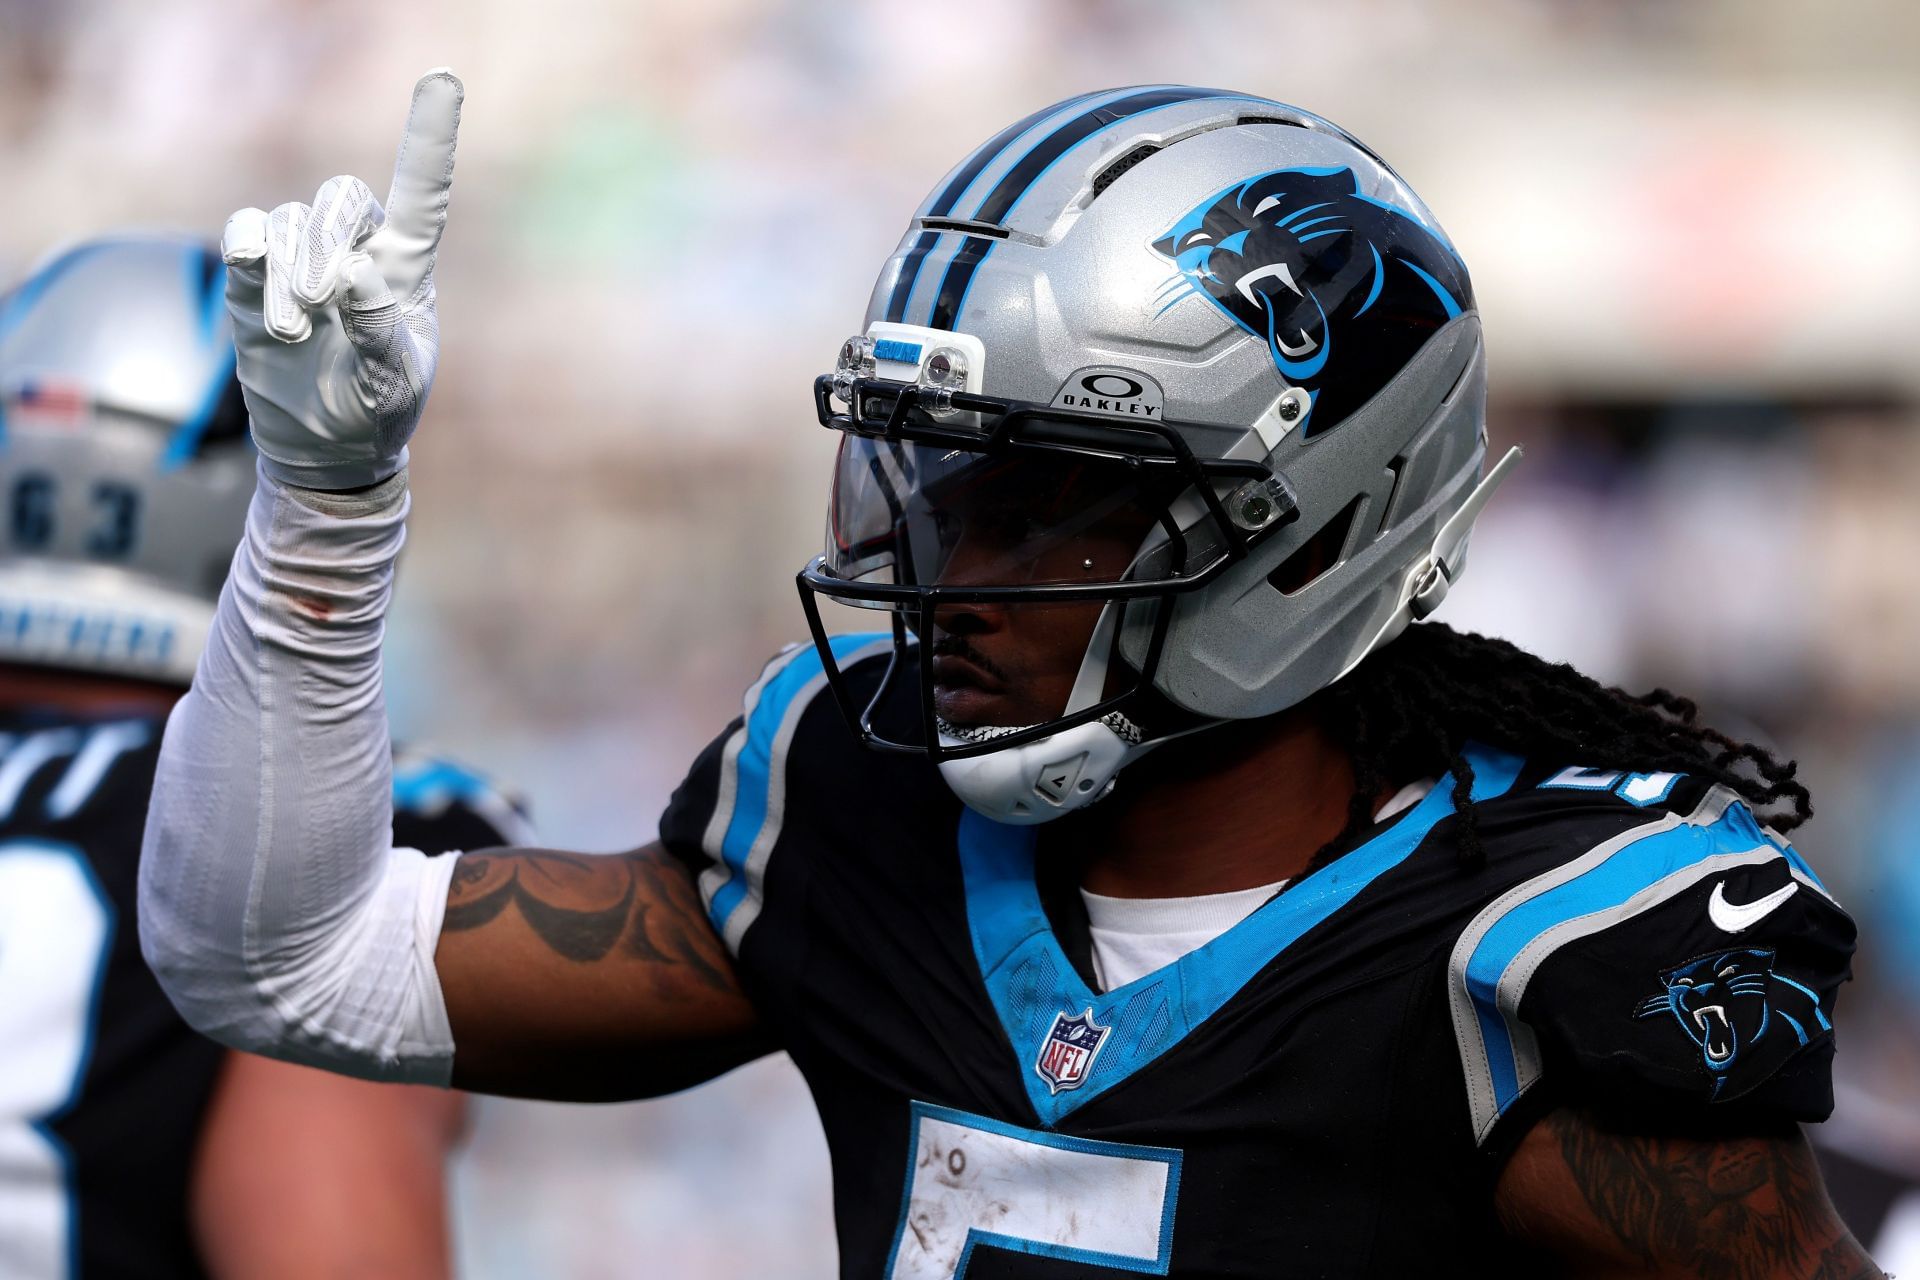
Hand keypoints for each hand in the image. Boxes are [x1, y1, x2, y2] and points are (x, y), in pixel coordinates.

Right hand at [222, 70, 462, 489]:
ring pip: (287, 222)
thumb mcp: (394, 385)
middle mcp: (354, 251)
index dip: (431, 136)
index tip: (443, 76)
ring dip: (287, 275)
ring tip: (297, 333)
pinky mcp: (254, 280)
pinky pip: (245, 233)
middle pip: (340, 194)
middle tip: (322, 300)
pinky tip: (250, 269)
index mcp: (405, 269)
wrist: (326, 446)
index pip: (421, 193)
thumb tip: (355, 276)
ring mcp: (301, 261)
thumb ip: (380, 334)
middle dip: (326, 237)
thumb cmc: (378, 410)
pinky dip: (246, 247)